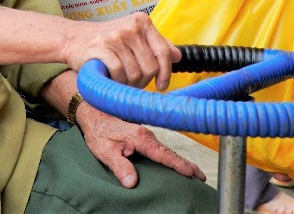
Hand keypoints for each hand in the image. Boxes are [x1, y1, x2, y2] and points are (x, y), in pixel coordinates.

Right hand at [62, 13, 179, 90]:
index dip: (166, 73)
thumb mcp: (133, 37)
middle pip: (149, 66)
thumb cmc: (106, 41)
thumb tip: (178, 56)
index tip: (162, 86)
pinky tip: (111, 78)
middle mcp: (130, 27)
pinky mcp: (100, 48)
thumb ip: (155, 45)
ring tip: (120, 80)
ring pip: (134, 73)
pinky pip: (118, 72)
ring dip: (128, 83)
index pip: (163, 51)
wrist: (73, 38)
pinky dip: (116, 81)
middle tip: (133, 83)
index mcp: (142, 22)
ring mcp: (115, 37)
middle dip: (143, 81)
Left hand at [76, 102, 205, 187]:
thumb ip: (120, 166)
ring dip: (179, 161)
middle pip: (170, 153)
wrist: (92, 111)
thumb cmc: (98, 130)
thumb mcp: (104, 150)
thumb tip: (132, 183)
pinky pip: (159, 148)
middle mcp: (146, 135)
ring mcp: (145, 134)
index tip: (193, 173)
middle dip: (186, 165)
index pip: (164, 155)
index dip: (179, 165)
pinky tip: (173, 163)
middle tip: (201, 177)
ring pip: (165, 150)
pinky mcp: (141, 136)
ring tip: (193, 173)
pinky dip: (170, 156)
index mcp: (141, 138)